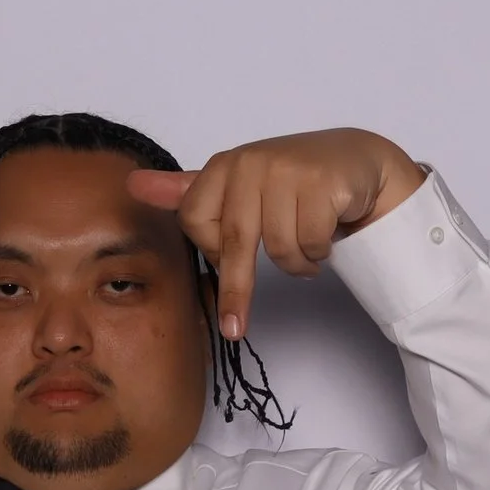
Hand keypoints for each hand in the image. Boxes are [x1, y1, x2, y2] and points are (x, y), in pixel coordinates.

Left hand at [127, 128, 426, 339]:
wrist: (356, 163)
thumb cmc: (290, 181)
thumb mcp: (236, 185)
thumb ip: (188, 191)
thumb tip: (133, 185)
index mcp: (225, 164)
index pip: (195, 220)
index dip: (211, 248)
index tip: (227, 255)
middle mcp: (252, 161)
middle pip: (234, 241)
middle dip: (238, 290)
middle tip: (235, 327)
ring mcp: (289, 170)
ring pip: (278, 249)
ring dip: (295, 262)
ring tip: (305, 245)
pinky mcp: (324, 184)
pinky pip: (310, 244)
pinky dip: (318, 254)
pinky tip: (325, 237)